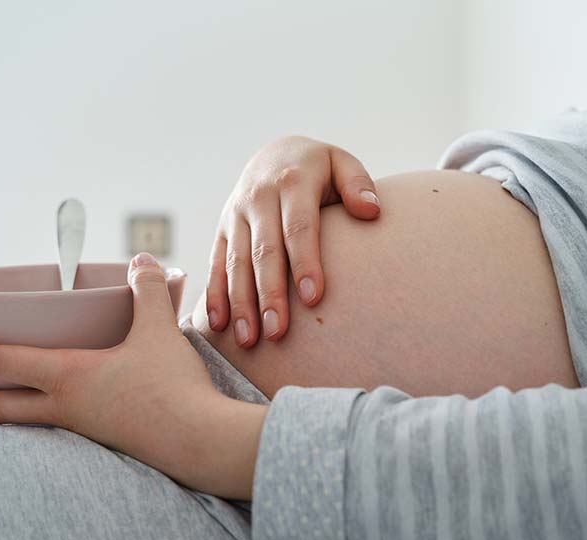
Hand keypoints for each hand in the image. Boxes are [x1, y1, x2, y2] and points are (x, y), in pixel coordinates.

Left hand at [0, 252, 268, 499]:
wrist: (200, 443)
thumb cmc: (173, 388)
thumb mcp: (160, 330)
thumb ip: (147, 291)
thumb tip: (140, 260)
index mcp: (68, 376)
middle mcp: (65, 407)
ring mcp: (83, 431)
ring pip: (20, 425)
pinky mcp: (104, 444)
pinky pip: (52, 434)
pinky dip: (31, 425)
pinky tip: (44, 418)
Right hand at [207, 135, 380, 346]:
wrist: (275, 154)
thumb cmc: (319, 169)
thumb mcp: (342, 162)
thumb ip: (357, 184)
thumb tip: (371, 210)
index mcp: (292, 182)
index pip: (299, 227)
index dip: (305, 262)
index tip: (313, 298)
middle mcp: (259, 198)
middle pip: (263, 251)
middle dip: (269, 293)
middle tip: (277, 331)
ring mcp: (236, 215)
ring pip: (235, 263)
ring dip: (240, 302)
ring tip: (249, 339)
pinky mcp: (222, 230)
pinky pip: (216, 264)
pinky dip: (215, 295)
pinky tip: (220, 325)